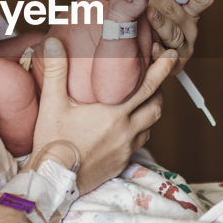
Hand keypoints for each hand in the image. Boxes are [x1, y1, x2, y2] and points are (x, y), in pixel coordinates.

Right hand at [33, 36, 176, 193]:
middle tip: (157, 77)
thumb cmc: (53, 142)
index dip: (161, 70)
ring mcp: (126, 148)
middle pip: (155, 105)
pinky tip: (128, 124)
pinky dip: (139, 130)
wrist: (53, 181)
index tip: (170, 56)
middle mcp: (125, 130)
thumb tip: (53, 41)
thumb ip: (56, 70)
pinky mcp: (122, 162)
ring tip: (143, 99)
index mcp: (113, 113)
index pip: (147, 87)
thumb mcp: (52, 103)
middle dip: (159, 89)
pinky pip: (139, 142)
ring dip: (150, 110)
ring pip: (150, 125)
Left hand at [145, 0, 214, 73]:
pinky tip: (152, 46)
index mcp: (190, 9)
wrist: (142, 59)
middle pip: (176, 11)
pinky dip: (159, 51)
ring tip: (149, 12)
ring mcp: (184, 45)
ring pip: (173, 33)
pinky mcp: (176, 63)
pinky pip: (168, 56)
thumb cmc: (147, 23)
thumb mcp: (152, 2)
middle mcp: (189, 26)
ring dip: (159, 21)